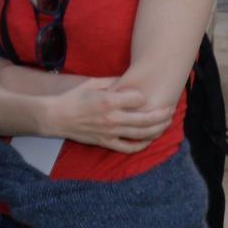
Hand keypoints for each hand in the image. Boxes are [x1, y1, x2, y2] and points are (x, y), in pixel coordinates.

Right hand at [40, 78, 173, 152]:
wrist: (56, 117)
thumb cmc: (73, 97)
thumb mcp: (92, 83)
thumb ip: (112, 81)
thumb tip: (129, 80)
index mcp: (109, 100)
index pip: (138, 99)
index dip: (144, 96)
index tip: (146, 94)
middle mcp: (112, 118)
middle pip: (145, 119)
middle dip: (162, 114)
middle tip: (171, 110)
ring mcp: (110, 132)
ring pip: (141, 134)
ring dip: (157, 129)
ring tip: (166, 123)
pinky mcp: (106, 142)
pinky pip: (128, 147)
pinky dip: (141, 145)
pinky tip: (149, 140)